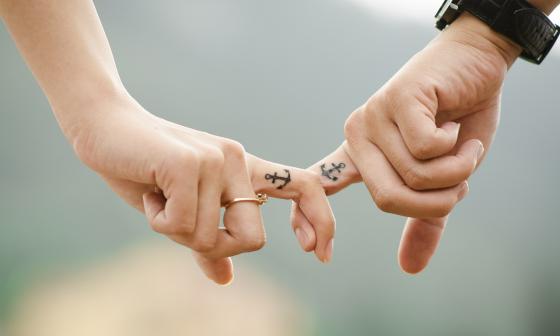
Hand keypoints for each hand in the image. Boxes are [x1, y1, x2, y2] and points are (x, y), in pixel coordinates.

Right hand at [68, 94, 334, 284]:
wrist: (104, 129)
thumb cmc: (144, 171)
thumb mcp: (181, 213)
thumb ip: (207, 244)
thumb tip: (226, 279)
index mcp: (244, 170)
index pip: (305, 187)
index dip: (321, 221)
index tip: (319, 254)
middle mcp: (238, 161)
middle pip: (253, 239)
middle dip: (215, 247)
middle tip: (180, 223)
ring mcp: (217, 160)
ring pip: (212, 237)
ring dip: (176, 232)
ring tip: (157, 197)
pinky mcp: (191, 164)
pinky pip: (185, 225)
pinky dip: (159, 221)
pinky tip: (148, 193)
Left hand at [296, 14, 521, 272]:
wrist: (475, 63)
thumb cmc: (457, 119)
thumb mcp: (442, 178)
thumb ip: (423, 218)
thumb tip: (409, 269)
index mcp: (360, 156)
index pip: (321, 188)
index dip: (308, 219)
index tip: (313, 251)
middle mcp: (358, 137)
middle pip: (387, 198)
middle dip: (436, 199)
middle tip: (460, 179)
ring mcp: (373, 117)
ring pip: (413, 175)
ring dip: (455, 170)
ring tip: (462, 145)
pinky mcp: (396, 99)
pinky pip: (425, 148)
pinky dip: (456, 147)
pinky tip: (454, 124)